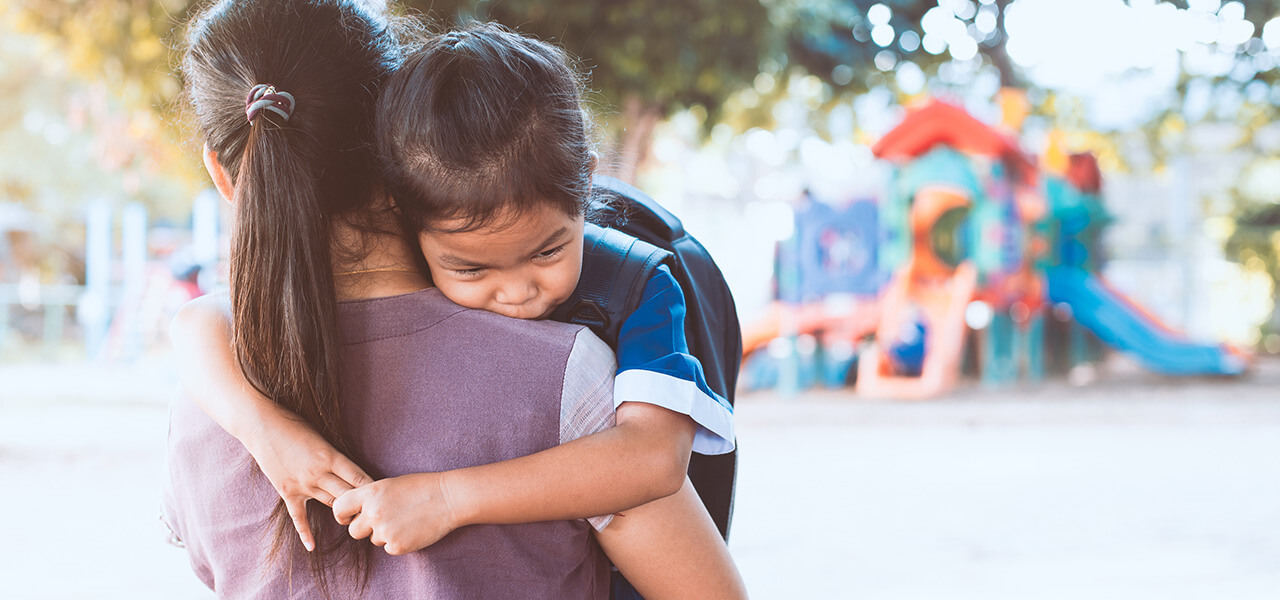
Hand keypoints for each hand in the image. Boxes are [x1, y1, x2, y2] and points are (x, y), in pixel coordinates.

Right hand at [243, 412, 372, 551]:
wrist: (261, 425)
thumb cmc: (295, 425)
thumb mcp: (321, 437)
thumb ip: (335, 456)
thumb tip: (353, 471)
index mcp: (330, 456)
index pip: (358, 477)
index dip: (373, 489)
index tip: (385, 496)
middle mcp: (318, 473)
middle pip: (348, 495)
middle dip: (363, 505)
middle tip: (377, 514)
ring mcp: (302, 484)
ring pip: (330, 504)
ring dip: (343, 513)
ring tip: (358, 523)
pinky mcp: (287, 491)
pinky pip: (298, 516)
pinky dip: (305, 532)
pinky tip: (312, 547)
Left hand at [332, 472, 458, 554]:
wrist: (448, 498)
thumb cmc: (421, 487)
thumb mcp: (390, 484)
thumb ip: (370, 498)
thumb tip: (357, 513)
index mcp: (370, 493)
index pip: (339, 508)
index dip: (343, 515)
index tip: (352, 516)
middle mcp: (373, 513)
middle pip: (353, 531)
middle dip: (365, 528)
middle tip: (385, 520)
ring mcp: (385, 531)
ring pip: (373, 540)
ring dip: (384, 534)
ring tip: (405, 520)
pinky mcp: (397, 546)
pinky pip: (389, 548)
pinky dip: (399, 542)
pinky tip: (412, 529)